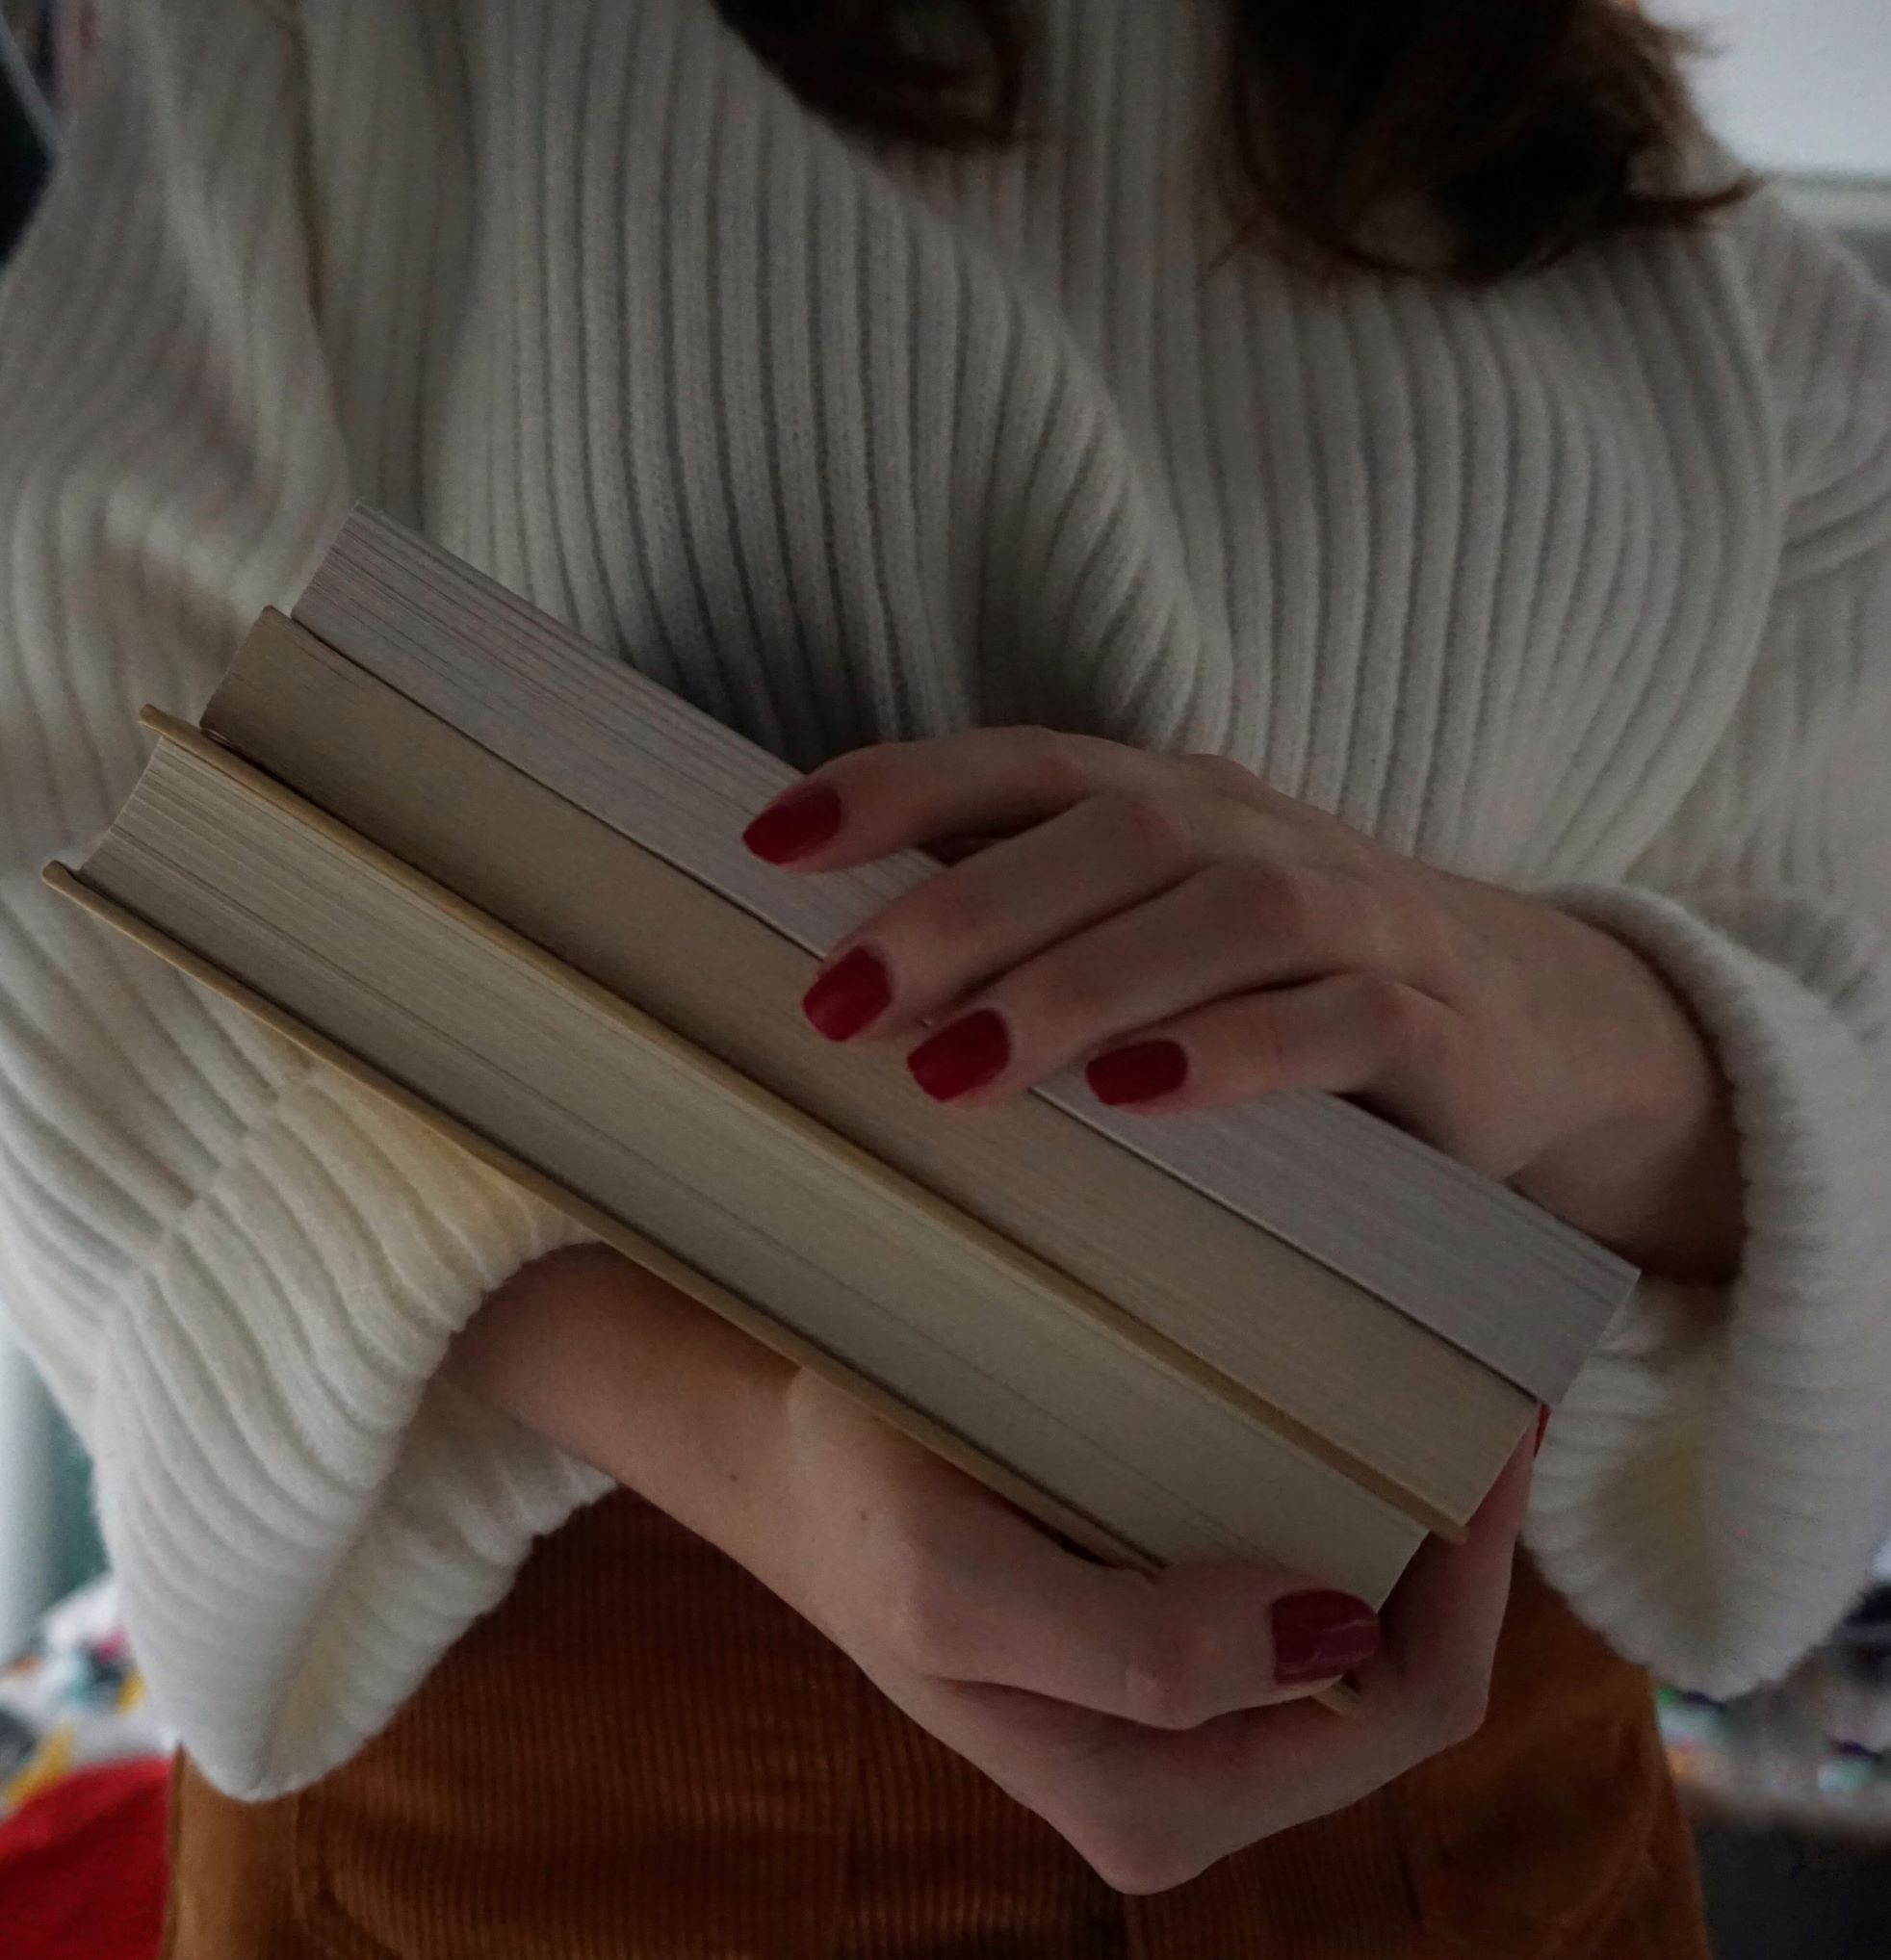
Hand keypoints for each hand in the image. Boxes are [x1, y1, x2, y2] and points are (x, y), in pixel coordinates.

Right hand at [743, 1370, 1534, 1894]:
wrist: (779, 1464)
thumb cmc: (853, 1514)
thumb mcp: (953, 1585)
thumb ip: (1136, 1651)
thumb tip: (1332, 1633)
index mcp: (1159, 1799)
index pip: (1398, 1711)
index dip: (1472, 1580)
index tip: (1498, 1424)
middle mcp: (1189, 1776)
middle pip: (1402, 1679)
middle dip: (1459, 1548)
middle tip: (1488, 1388)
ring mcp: (1181, 1711)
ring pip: (1362, 1632)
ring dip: (1409, 1522)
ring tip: (1440, 1392)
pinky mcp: (1164, 1638)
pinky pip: (1301, 1586)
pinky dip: (1345, 1504)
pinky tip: (1352, 1416)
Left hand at [744, 728, 1743, 1279]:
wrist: (1545, 1033)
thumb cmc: (1298, 992)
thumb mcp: (1168, 944)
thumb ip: (1043, 936)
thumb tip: (845, 975)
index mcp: (1180, 804)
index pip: (1028, 764)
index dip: (901, 786)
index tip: (766, 842)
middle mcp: (1263, 836)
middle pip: (1113, 834)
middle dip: (963, 909)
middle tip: (838, 1001)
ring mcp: (1364, 922)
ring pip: (1223, 915)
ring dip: (1077, 984)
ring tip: (952, 1070)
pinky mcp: (1441, 1027)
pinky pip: (1344, 1019)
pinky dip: (1239, 1050)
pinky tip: (1139, 1095)